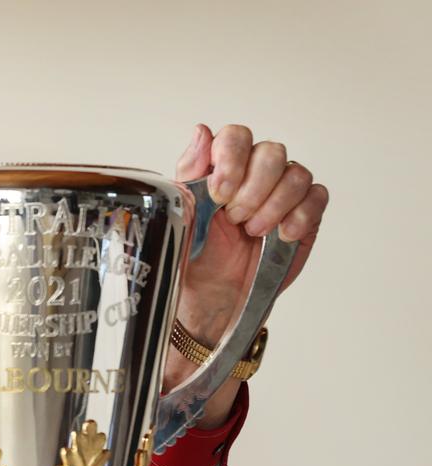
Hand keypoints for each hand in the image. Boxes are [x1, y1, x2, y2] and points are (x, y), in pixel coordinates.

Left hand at [166, 123, 328, 426]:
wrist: (211, 301)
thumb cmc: (191, 259)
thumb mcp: (180, 219)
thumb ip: (189, 176)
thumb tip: (200, 132)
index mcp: (218, 169)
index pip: (235, 136)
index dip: (231, 158)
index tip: (220, 192)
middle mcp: (252, 175)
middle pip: (271, 151)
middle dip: (254, 187)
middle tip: (236, 218)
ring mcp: (281, 194)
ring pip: (296, 173)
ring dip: (274, 205)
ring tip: (253, 233)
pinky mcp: (304, 215)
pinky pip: (317, 196)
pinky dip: (300, 216)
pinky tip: (279, 236)